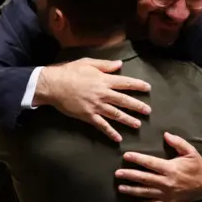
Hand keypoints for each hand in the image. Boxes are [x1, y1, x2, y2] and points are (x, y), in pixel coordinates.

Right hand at [35, 58, 150, 141]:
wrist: (54, 85)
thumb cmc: (69, 71)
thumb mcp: (88, 63)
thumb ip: (105, 65)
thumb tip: (120, 64)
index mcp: (104, 80)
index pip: (125, 83)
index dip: (138, 85)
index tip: (148, 88)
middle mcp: (103, 94)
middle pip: (124, 101)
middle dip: (137, 106)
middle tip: (148, 111)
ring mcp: (96, 106)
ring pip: (116, 114)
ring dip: (128, 120)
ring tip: (138, 124)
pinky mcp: (88, 116)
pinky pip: (102, 126)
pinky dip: (110, 133)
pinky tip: (118, 138)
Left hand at [115, 132, 201, 201]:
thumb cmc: (197, 166)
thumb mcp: (190, 152)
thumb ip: (178, 142)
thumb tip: (165, 134)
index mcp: (171, 168)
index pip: (150, 163)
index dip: (137, 159)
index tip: (126, 156)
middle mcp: (167, 182)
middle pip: (145, 178)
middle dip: (130, 175)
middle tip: (117, 173)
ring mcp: (167, 194)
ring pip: (146, 192)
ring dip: (132, 190)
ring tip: (120, 187)